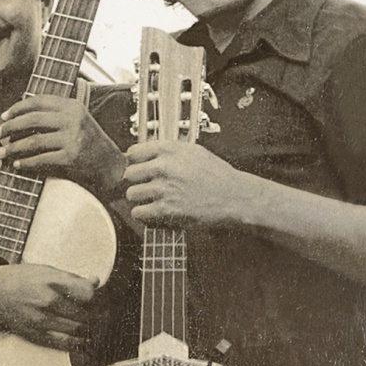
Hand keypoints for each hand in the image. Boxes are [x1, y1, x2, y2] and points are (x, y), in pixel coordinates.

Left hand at [0, 95, 124, 198]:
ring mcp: (73, 138)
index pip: (38, 101)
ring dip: (13, 147)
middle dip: (9, 127)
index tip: (3, 117)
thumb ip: (53, 115)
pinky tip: (17, 164)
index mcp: (72, 106)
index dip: (17, 108)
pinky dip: (26, 162)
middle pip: (32, 119)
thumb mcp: (76, 121)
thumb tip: (16, 116)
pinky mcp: (72, 157)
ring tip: (1, 152)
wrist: (112, 166)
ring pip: (33, 140)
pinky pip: (41, 159)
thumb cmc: (89, 143)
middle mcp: (73, 119)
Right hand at [0, 264, 96, 351]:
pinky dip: (77, 343)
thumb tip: (95, 282)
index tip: (102, 299)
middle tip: (105, 316)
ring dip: (90, 330)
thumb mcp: (45, 269)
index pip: (88, 294)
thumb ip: (71, 278)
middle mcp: (47, 301)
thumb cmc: (18, 278)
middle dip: (99, 316)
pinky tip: (83, 340)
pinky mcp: (35, 333)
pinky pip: (63, 343)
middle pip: (85, 314)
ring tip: (96, 327)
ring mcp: (41, 320)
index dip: (99, 298)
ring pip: (77, 330)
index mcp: (51, 281)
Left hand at [124, 141, 247, 228]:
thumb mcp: (193, 152)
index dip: (136, 162)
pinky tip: (155, 211)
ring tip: (154, 199)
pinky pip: (138, 212)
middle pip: (129, 174)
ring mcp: (164, 189)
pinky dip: (144, 214)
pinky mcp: (166, 209)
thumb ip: (168, 152)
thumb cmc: (217, 176)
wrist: (236, 197)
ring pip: (131, 194)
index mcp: (170, 150)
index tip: (140, 168)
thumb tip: (143, 154)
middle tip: (148, 186)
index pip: (133, 153)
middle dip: (137, 181)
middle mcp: (165, 167)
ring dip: (140, 199)